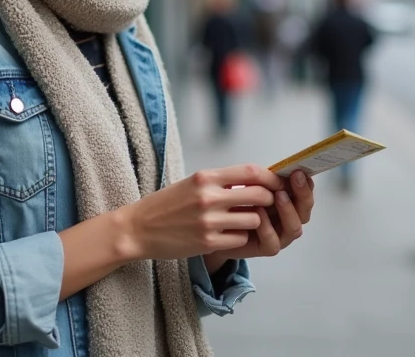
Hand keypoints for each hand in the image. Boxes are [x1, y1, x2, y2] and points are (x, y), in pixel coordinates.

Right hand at [122, 164, 282, 261]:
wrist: (137, 228)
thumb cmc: (166, 204)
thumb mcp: (193, 183)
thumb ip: (222, 181)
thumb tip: (256, 181)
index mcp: (205, 177)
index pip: (251, 172)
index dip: (270, 177)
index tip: (277, 183)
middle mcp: (208, 197)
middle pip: (259, 195)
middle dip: (269, 200)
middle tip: (267, 205)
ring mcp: (209, 221)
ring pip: (253, 219)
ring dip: (254, 222)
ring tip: (243, 221)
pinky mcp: (207, 243)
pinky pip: (240, 239)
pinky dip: (240, 237)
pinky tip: (229, 235)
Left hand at [204, 170, 314, 266]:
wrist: (220, 228)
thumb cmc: (238, 204)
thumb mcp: (250, 186)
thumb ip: (265, 179)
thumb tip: (279, 166)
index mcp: (289, 203)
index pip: (304, 194)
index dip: (306, 183)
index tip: (299, 170)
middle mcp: (288, 220)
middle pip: (304, 210)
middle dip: (302, 193)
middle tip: (295, 178)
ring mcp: (280, 236)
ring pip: (294, 228)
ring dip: (288, 210)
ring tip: (279, 195)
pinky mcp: (266, 248)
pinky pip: (273, 241)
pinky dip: (267, 227)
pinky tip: (258, 213)